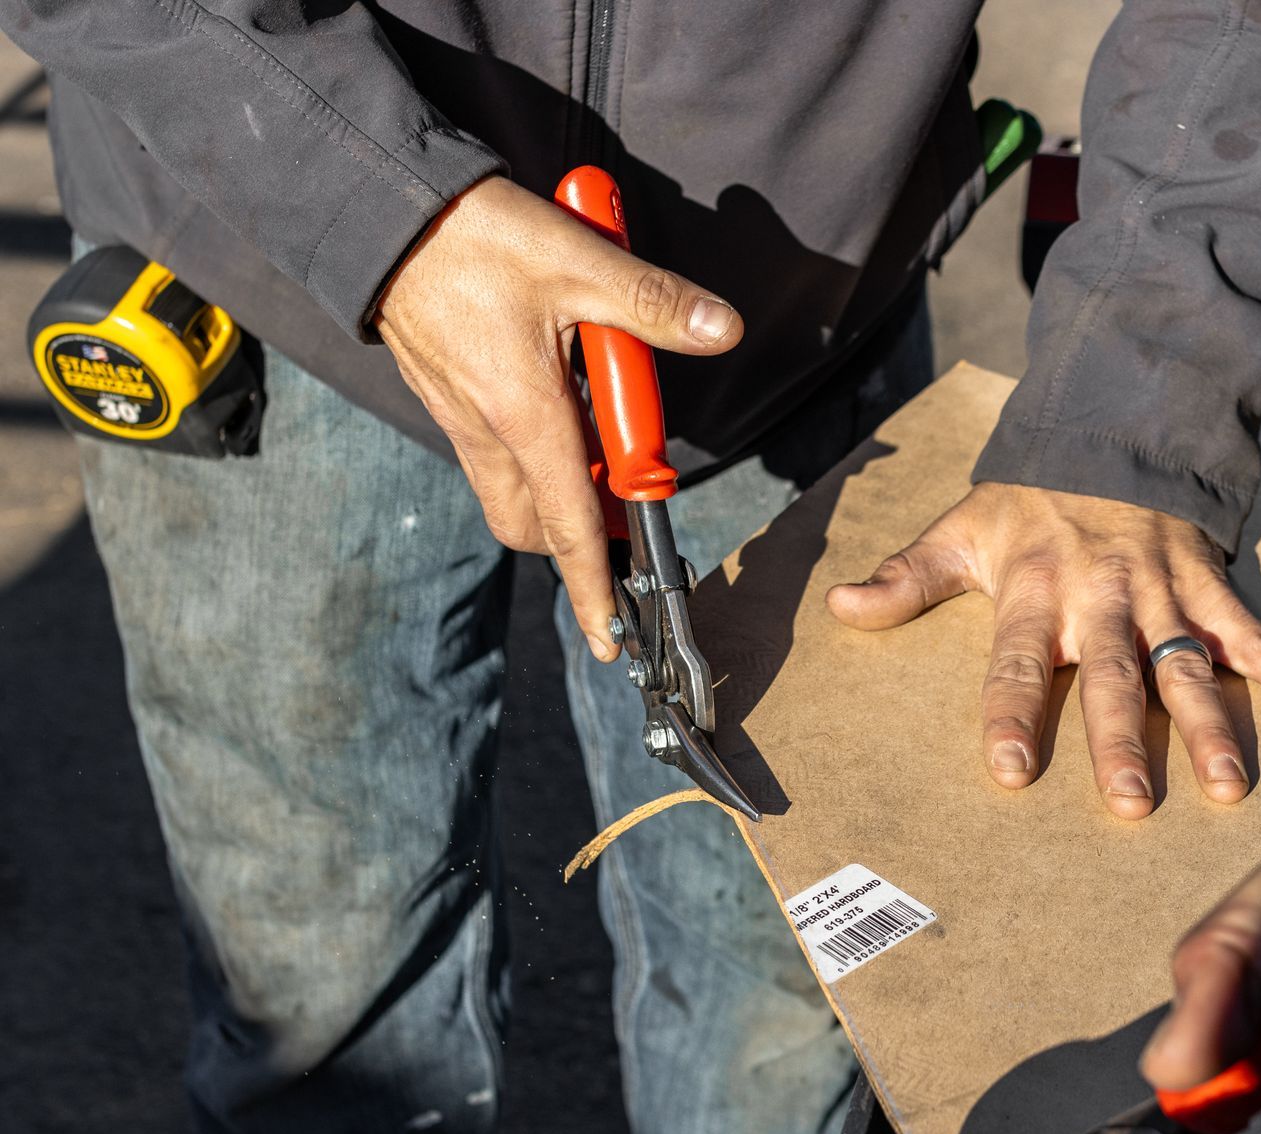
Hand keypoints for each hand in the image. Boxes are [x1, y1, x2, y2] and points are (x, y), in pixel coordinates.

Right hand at [373, 175, 741, 658]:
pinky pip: (493, 453)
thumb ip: (653, 302)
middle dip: (579, 538)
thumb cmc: (475, 237)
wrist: (380, 209)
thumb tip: (721, 329)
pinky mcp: (447, 396)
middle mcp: (488, 433)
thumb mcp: (579, 262)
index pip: (572, 528)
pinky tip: (555, 396)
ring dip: (557, 492)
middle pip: (536, 525)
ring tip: (596, 448)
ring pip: (512, 493)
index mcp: (526, 417)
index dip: (595, 588)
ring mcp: (461, 418)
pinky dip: (532, 452)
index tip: (611, 639)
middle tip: (622, 507)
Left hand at [826, 483, 1260, 817]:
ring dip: (1210, 727)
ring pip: (1188, 666)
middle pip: (1111, 676)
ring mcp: (1163, 592)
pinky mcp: (1210, 586)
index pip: (1018, 661)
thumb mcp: (961, 530)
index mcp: (1035, 589)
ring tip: (1227, 789)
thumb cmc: (1029, 500)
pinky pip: (1258, 635)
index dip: (1015, 712)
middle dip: (1122, 739)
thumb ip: (907, 579)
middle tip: (1129, 804)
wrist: (1110, 428)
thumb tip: (840, 608)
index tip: (1012, 769)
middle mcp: (1101, 595)